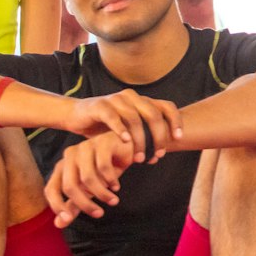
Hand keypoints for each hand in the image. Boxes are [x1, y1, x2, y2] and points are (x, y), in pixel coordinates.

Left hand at [45, 130, 143, 227]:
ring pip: (88, 177)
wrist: (125, 150)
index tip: (68, 219)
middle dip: (85, 204)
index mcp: (62, 167)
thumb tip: (59, 224)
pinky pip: (103, 166)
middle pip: (70, 186)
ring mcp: (85, 147)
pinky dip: (111, 180)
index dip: (56, 205)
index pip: (51, 189)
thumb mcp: (87, 190)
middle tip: (99, 214)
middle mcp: (70, 156)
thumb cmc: (103, 170)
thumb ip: (73, 205)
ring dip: (102, 193)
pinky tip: (116, 185)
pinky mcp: (102, 143)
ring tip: (113, 201)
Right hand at [55, 89, 180, 157]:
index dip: (176, 121)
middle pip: (153, 115)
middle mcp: (132, 97)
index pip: (167, 106)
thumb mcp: (129, 129)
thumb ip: (145, 135)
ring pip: (135, 118)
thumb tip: (162, 153)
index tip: (179, 138)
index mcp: (143, 101)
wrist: (77, 116)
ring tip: (139, 158)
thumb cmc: (106, 126)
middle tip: (157, 155)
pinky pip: (113, 117)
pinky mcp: (100, 105)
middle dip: (158, 137)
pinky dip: (121, 129)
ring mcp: (116, 99)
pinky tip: (125, 141)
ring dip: (140, 140)